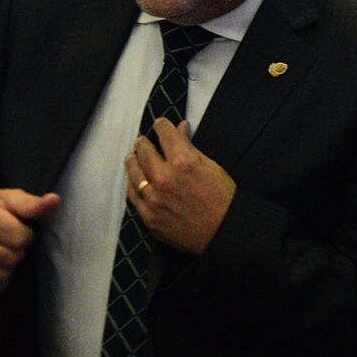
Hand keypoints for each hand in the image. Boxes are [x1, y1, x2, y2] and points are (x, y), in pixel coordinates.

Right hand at [0, 188, 59, 298]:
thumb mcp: (9, 199)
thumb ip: (32, 204)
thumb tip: (54, 200)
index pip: (21, 238)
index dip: (25, 235)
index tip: (15, 229)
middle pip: (12, 258)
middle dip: (16, 252)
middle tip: (6, 243)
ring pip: (2, 276)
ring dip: (7, 268)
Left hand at [125, 117, 234, 254]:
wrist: (224, 231)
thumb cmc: (222, 199)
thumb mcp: (210, 166)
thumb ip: (190, 146)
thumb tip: (180, 127)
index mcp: (183, 161)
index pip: (164, 133)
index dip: (161, 125)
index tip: (160, 125)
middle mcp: (164, 178)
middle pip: (143, 149)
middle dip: (144, 142)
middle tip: (143, 142)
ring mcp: (154, 198)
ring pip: (133, 171)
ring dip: (133, 160)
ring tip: (134, 157)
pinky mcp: (149, 216)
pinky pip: (133, 194)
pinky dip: (133, 184)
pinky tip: (136, 180)